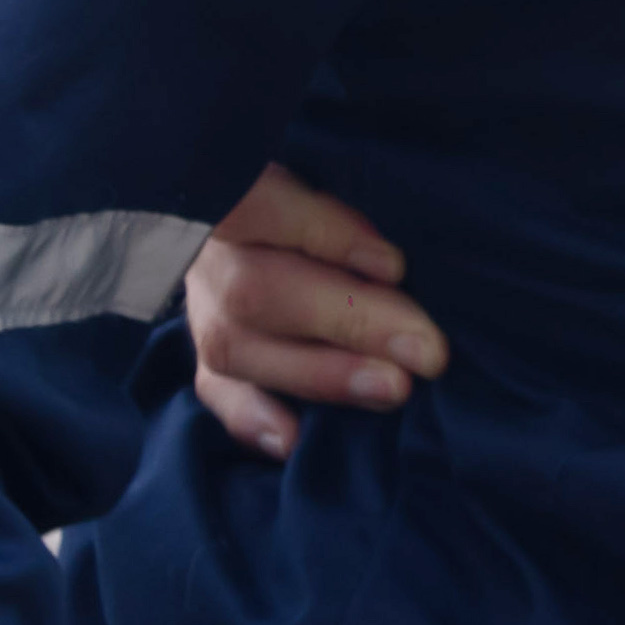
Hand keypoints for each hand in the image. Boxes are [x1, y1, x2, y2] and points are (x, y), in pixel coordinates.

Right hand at [181, 167, 444, 463]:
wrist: (245, 209)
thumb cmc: (308, 199)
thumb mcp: (318, 183)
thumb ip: (340, 216)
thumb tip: (387, 268)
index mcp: (229, 187)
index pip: (258, 204)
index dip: (324, 234)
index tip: (393, 265)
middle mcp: (205, 250)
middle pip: (257, 288)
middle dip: (348, 321)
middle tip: (425, 352)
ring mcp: (199, 304)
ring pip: (235, 345)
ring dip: (321, 373)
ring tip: (392, 389)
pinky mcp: (204, 351)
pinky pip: (215, 387)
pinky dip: (252, 417)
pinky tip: (293, 441)